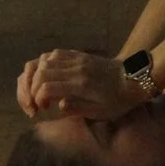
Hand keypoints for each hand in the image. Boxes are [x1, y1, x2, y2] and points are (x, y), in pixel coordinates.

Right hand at [17, 49, 143, 121]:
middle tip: (33, 103)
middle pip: (39, 72)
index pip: (46, 87)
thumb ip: (77, 108)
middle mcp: (76, 69)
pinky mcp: (79, 55)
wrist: (136, 77)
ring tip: (35, 91)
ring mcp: (77, 59)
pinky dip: (43, 65)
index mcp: (81, 84)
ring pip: (43, 61)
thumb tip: (58, 105)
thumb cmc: (119, 99)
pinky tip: (44, 78)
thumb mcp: (101, 112)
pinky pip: (54, 54)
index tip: (41, 109)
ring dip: (33, 77)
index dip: (36, 99)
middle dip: (29, 89)